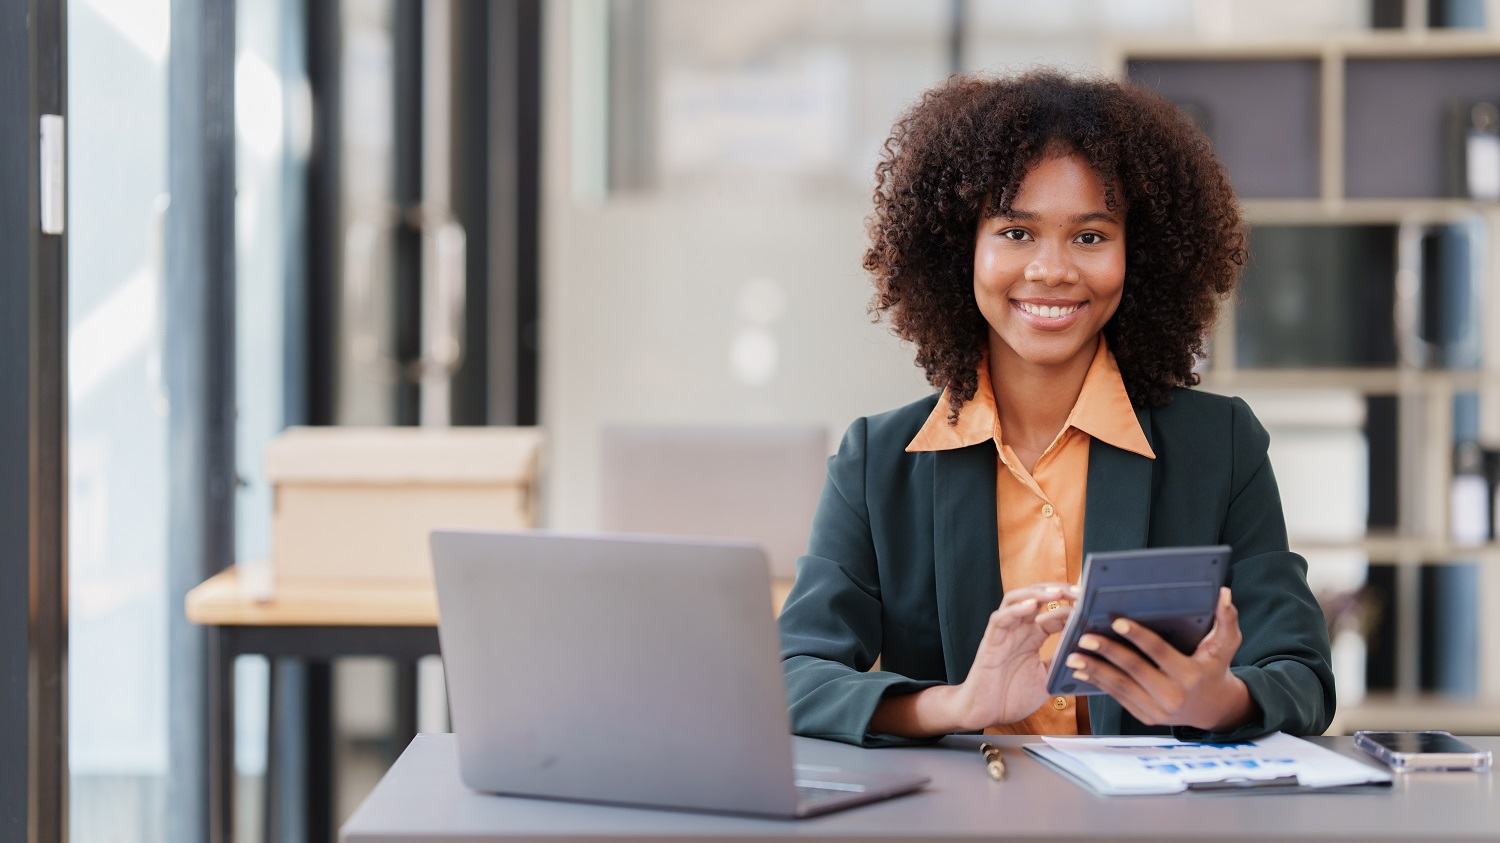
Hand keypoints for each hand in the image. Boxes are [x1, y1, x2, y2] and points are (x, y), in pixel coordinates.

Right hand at [951, 582, 1075, 730]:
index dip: (1073, 606)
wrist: (985, 713)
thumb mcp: (1047, 678)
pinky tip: (1032, 605)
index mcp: (1034, 636)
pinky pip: (1001, 618)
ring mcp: (1004, 632)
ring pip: (1017, 600)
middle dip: (1059, 591)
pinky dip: (1016, 609)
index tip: (1093, 604)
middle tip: (1081, 591)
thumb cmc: (1013, 696)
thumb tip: (1089, 653)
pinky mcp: (991, 641)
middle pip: (1038, 597)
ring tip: (1057, 592)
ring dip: (1037, 593)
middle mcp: (1019, 629)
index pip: (1055, 612)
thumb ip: (1062, 662)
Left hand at [1063, 586, 1255, 732]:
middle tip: (1084, 637)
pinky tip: (1082, 671)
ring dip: (1094, 670)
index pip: (1160, 652)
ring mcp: (1158, 710)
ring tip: (1072, 656)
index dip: (1138, 636)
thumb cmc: (1215, 669)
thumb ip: (1226, 620)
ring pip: (1120, 687)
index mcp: (1191, 675)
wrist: (1214, 709)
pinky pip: (1118, 698)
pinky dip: (1098, 684)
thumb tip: (1224, 592)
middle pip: (1134, 670)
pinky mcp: (1145, 717)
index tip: (1117, 622)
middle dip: (1107, 652)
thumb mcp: (1226, 646)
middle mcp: (1173, 696)